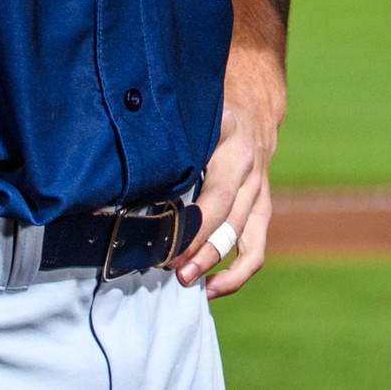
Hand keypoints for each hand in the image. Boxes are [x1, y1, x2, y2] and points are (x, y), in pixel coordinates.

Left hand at [173, 96, 278, 295]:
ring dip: (213, 262)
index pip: (215, 193)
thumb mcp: (192, 112)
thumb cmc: (208, 110)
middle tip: (166, 263)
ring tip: (184, 279)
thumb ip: (172, 133)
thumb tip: (129, 160)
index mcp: (231, 143)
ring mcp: (258, 190)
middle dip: (196, 246)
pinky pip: (256, 249)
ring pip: (243, 238)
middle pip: (227, 218)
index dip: (193, 222)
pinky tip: (211, 288)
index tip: (165, 239)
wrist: (254, 102)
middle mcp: (248, 168)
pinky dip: (237, 274)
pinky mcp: (261, 209)